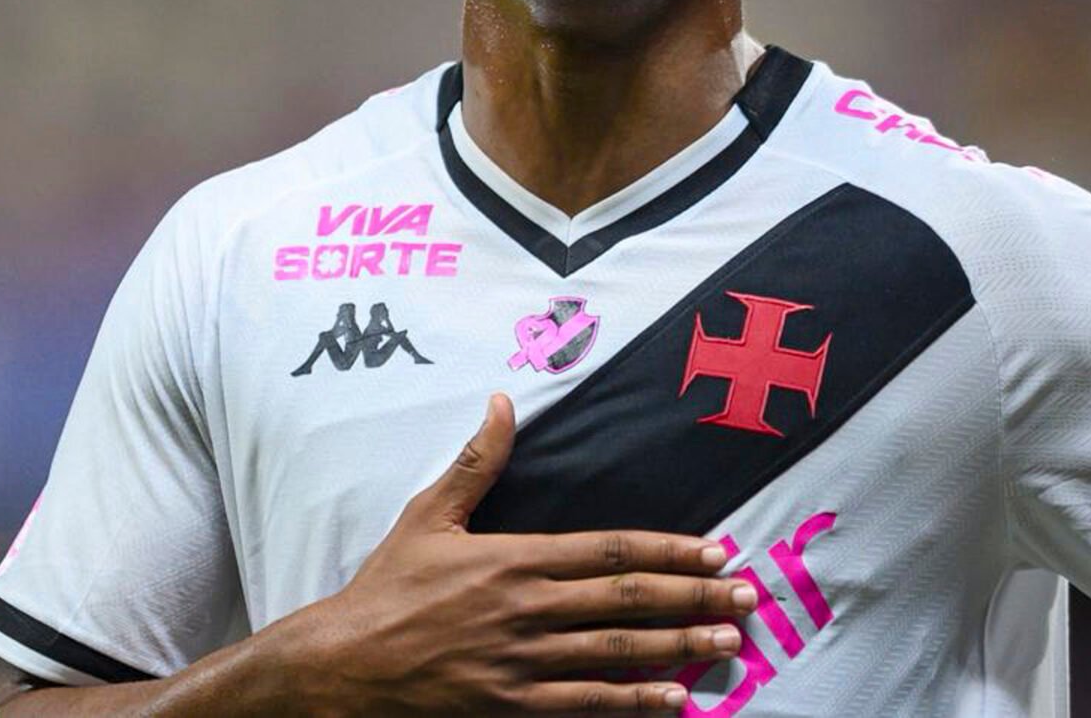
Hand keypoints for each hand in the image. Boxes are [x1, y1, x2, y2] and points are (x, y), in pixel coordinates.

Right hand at [275, 393, 755, 714]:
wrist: (344, 664)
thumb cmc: (387, 587)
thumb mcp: (428, 514)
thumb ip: (476, 461)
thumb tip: (501, 401)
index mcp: (514, 558)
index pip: (609, 549)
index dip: (669, 549)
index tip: (716, 550)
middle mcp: (527, 608)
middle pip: (627, 598)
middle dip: (693, 596)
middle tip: (746, 598)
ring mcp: (522, 660)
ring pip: (616, 652)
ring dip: (678, 646)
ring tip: (728, 643)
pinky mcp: (510, 703)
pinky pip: (584, 704)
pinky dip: (633, 701)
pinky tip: (675, 699)